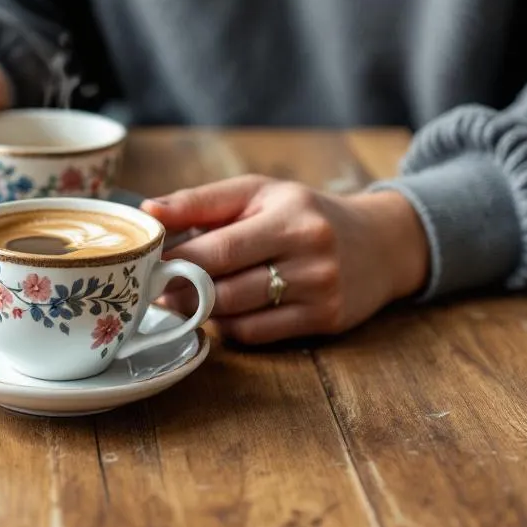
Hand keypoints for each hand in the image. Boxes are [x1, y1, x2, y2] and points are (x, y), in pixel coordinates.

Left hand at [141, 177, 429, 344]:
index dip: (175, 261)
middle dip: (180, 290)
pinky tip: (217, 312)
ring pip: (237, 314)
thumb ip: (201, 201)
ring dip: (199, 311)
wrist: (381, 243)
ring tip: (178, 299)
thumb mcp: (258, 192)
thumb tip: (148, 210)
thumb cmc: (304, 213)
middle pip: (224, 286)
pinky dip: (228, 326)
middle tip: (151, 289)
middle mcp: (310, 254)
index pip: (219, 248)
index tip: (145, 265)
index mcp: (289, 214)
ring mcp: (320, 292)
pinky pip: (257, 334)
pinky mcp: (325, 322)